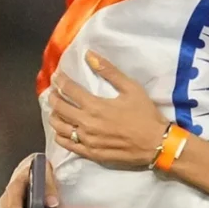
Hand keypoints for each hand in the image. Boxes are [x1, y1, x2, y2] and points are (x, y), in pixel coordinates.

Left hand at [49, 51, 168, 168]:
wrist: (156, 143)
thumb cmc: (145, 114)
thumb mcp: (131, 88)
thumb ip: (109, 71)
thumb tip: (89, 55)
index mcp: (95, 106)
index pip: (68, 90)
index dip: (60, 81)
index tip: (57, 76)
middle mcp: (86, 123)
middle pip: (59, 108)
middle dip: (53, 97)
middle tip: (52, 91)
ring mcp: (86, 140)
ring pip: (59, 127)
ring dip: (53, 116)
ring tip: (55, 109)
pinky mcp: (90, 153)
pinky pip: (67, 144)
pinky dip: (60, 135)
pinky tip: (61, 130)